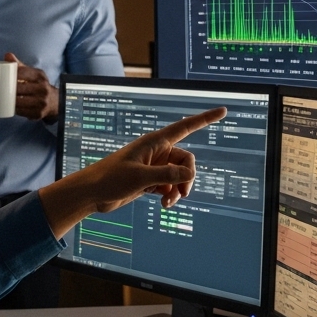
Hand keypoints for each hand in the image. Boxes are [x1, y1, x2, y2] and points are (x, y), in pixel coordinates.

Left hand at [7, 53, 58, 120]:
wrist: (54, 101)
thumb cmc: (39, 85)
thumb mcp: (33, 74)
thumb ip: (20, 66)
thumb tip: (7, 55)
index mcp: (40, 76)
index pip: (22, 72)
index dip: (10, 74)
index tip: (2, 76)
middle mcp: (43, 88)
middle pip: (19, 88)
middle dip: (8, 88)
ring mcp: (41, 102)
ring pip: (19, 101)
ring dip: (9, 100)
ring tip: (1, 97)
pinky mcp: (37, 113)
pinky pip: (21, 111)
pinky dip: (13, 109)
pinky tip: (9, 106)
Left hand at [38, 107, 225, 236]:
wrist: (92, 194)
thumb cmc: (110, 179)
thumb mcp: (140, 178)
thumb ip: (167, 176)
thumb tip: (190, 176)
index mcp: (154, 142)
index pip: (186, 127)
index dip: (205, 119)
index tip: (223, 111)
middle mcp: (157, 152)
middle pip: (186, 160)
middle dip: (188, 177)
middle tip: (183, 193)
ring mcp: (154, 167)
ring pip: (179, 176)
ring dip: (179, 190)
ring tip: (168, 203)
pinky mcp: (150, 181)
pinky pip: (170, 186)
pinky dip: (170, 196)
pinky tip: (163, 205)